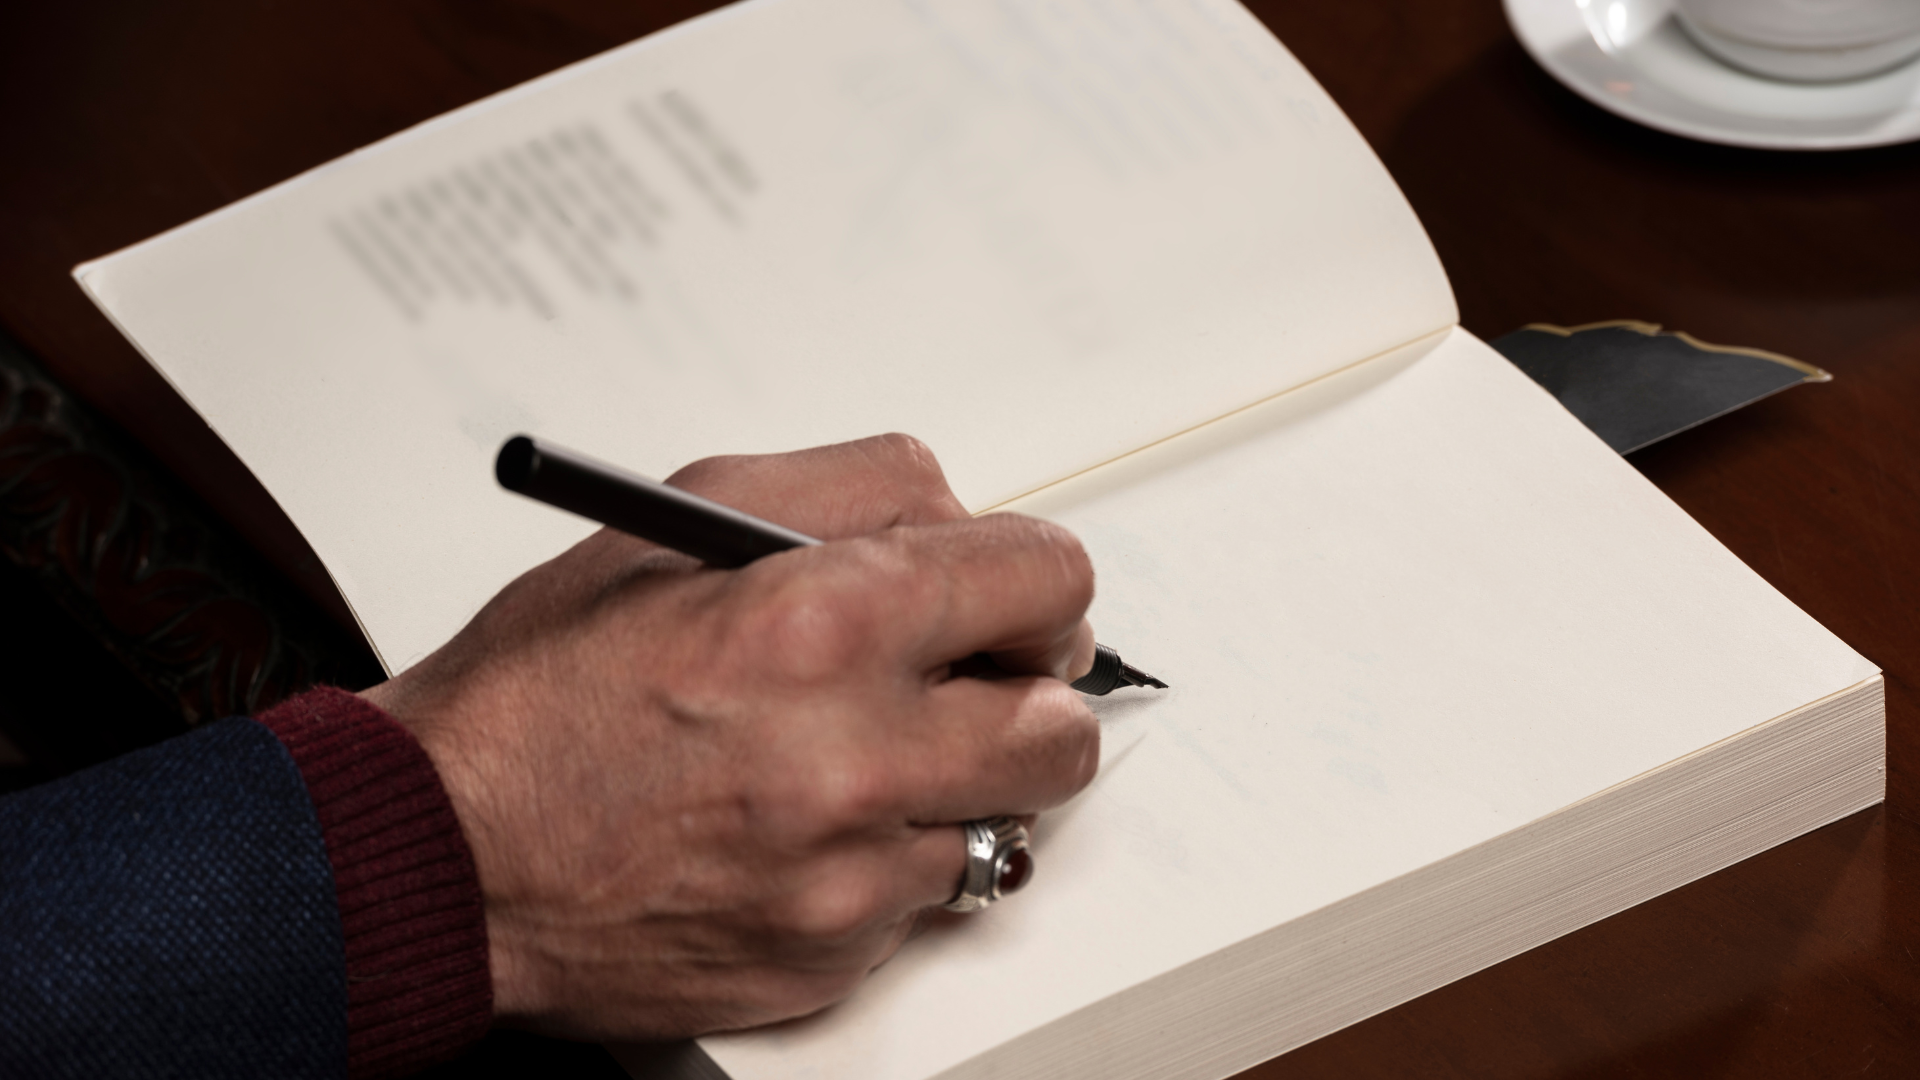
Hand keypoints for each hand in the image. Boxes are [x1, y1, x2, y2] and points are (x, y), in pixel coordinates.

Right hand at [361, 434, 1099, 1039]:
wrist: (448, 852)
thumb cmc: (542, 693)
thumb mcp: (682, 519)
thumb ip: (854, 488)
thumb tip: (960, 517)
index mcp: (821, 621)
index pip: (1046, 580)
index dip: (1037, 581)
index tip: (1018, 596)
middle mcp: (852, 755)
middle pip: (1063, 724)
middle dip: (1028, 690)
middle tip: (967, 680)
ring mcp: (848, 874)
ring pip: (1012, 819)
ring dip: (962, 780)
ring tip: (869, 755)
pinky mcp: (833, 956)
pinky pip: (932, 896)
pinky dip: (893, 856)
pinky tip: (812, 827)